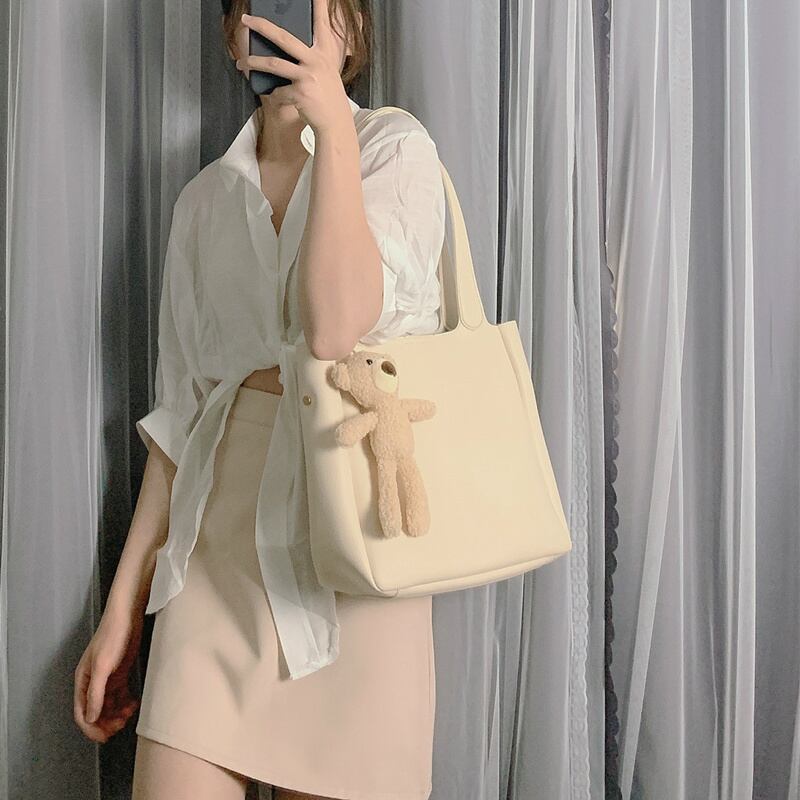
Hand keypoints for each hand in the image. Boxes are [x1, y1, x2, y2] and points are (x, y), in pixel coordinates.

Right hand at [73, 609, 142, 742]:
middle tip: (121, 725)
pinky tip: (134, 703)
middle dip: (107, 722)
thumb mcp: (102, 666)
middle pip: (95, 712)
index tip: (104, 738)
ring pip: (109, 705)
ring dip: (117, 714)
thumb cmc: (112, 636)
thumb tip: (89, 718)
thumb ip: (95, 692)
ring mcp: (106, 679)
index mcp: (82, 681)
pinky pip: (120, 696)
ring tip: (130, 713)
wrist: (127, 616)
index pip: (81, 713)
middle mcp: (92, 682)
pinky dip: (126, 703)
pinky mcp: (119, 674)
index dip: (91, 728)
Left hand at [238, 0, 352, 134]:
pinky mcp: (300, 92)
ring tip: (241, 63)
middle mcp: (317, 61)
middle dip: (262, 26)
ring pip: (273, 64)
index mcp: (324, 53)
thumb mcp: (327, 73)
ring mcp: (308, 76)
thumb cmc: (329, 99)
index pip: (321, 24)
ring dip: (253, 63)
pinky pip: (279, 91)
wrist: (336, 124)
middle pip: (284, 38)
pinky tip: (278, 98)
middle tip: (246, 19)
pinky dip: (275, 96)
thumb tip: (288, 50)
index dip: (319, 6)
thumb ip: (313, 58)